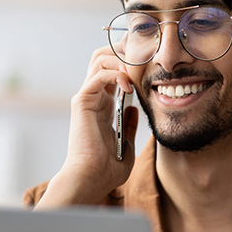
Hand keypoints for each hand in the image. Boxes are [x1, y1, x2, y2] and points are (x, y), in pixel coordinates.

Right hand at [35, 46, 138, 208]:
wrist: (91, 180)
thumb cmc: (107, 170)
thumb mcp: (127, 145)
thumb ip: (130, 125)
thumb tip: (134, 108)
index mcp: (103, 106)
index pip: (114, 70)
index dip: (130, 61)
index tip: (149, 61)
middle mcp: (94, 97)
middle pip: (104, 56)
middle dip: (124, 51)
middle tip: (145, 56)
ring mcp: (87, 97)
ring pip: (100, 58)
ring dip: (121, 59)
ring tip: (136, 71)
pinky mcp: (82, 101)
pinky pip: (99, 75)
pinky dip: (116, 74)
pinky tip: (129, 86)